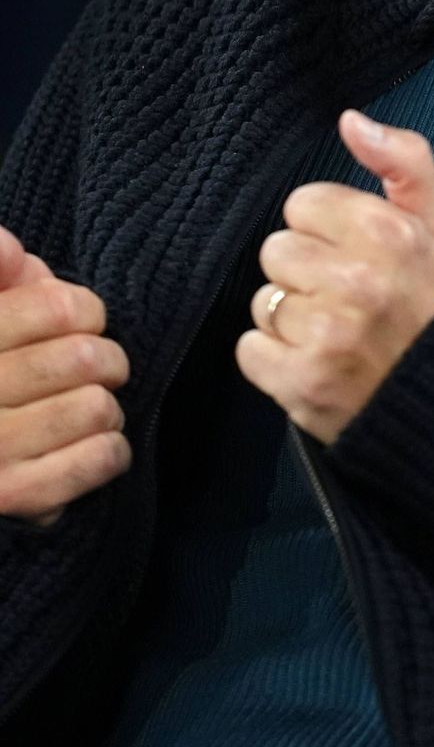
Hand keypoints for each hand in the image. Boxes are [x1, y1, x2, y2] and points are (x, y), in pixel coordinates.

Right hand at [0, 226, 130, 523]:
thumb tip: (11, 249)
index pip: (58, 307)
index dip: (85, 311)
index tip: (79, 323)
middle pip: (85, 358)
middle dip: (105, 360)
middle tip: (94, 369)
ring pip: (98, 408)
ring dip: (106, 409)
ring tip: (86, 411)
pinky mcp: (11, 498)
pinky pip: (98, 458)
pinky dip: (110, 452)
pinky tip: (94, 447)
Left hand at [235, 111, 433, 444]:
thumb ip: (404, 161)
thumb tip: (350, 120)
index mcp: (389, 232)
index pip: (303, 205)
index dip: (327, 230)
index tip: (356, 256)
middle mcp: (358, 279)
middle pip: (277, 251)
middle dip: (305, 273)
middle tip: (346, 298)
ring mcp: (328, 335)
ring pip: (263, 301)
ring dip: (291, 319)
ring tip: (336, 335)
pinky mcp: (304, 384)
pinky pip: (250, 350)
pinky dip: (275, 361)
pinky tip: (315, 363)